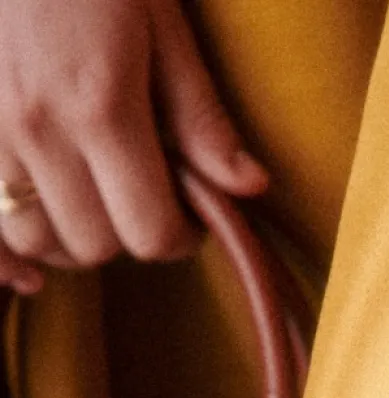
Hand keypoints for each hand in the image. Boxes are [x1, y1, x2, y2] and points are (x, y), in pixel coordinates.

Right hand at [0, 0, 266, 293]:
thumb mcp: (159, 20)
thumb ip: (198, 113)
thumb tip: (248, 187)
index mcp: (100, 105)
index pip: (151, 231)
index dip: (180, 237)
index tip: (187, 217)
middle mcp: (37, 128)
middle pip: (94, 245)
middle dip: (126, 234)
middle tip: (139, 199)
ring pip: (35, 240)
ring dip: (68, 236)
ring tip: (89, 204)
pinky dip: (5, 253)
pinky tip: (27, 266)